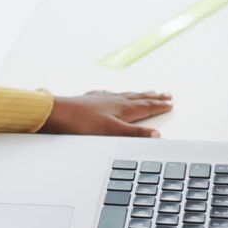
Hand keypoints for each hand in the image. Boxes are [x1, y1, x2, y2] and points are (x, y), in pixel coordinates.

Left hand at [39, 90, 172, 137]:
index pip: (146, 106)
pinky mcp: (89, 100)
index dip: (159, 106)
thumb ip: (134, 134)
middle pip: (138, 97)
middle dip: (153, 97)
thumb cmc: (82, 123)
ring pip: (124, 95)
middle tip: (165, 94)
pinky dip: (114, 94)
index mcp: (122, 108)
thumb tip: (156, 135)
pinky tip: (110, 93)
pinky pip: (107, 94)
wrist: (58, 114)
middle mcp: (114, 100)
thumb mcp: (112, 131)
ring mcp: (101, 99)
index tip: (170, 103)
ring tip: (145, 92)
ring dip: (137, 94)